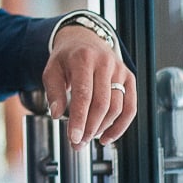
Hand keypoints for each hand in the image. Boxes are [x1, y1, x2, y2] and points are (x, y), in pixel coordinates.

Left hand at [42, 25, 136, 148]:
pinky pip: (130, 107)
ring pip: (117, 107)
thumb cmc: (67, 58)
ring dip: (102, 128)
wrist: (84, 39)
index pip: (84, 94)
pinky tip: (107, 137)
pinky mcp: (129, 78)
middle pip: (102, 104)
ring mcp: (120, 70)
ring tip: (88, 138)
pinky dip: (120, 126)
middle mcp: (105, 63)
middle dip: (89, 128)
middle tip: (78, 143)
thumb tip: (57, 114)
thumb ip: (53, 92)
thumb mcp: (51, 70)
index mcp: (84, 59)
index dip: (79, 119)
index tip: (74, 138)